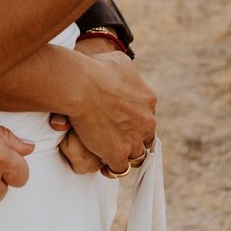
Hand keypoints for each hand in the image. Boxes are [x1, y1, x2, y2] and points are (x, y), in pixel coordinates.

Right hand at [52, 49, 156, 174]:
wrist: (82, 86)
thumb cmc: (95, 68)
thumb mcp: (119, 62)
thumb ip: (128, 73)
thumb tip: (122, 75)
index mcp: (148, 100)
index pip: (146, 116)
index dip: (134, 119)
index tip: (122, 119)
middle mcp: (147, 121)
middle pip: (146, 137)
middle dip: (133, 137)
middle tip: (117, 136)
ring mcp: (134, 140)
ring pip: (136, 154)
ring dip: (125, 153)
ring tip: (110, 151)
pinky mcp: (118, 154)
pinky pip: (120, 168)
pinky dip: (112, 167)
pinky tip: (104, 164)